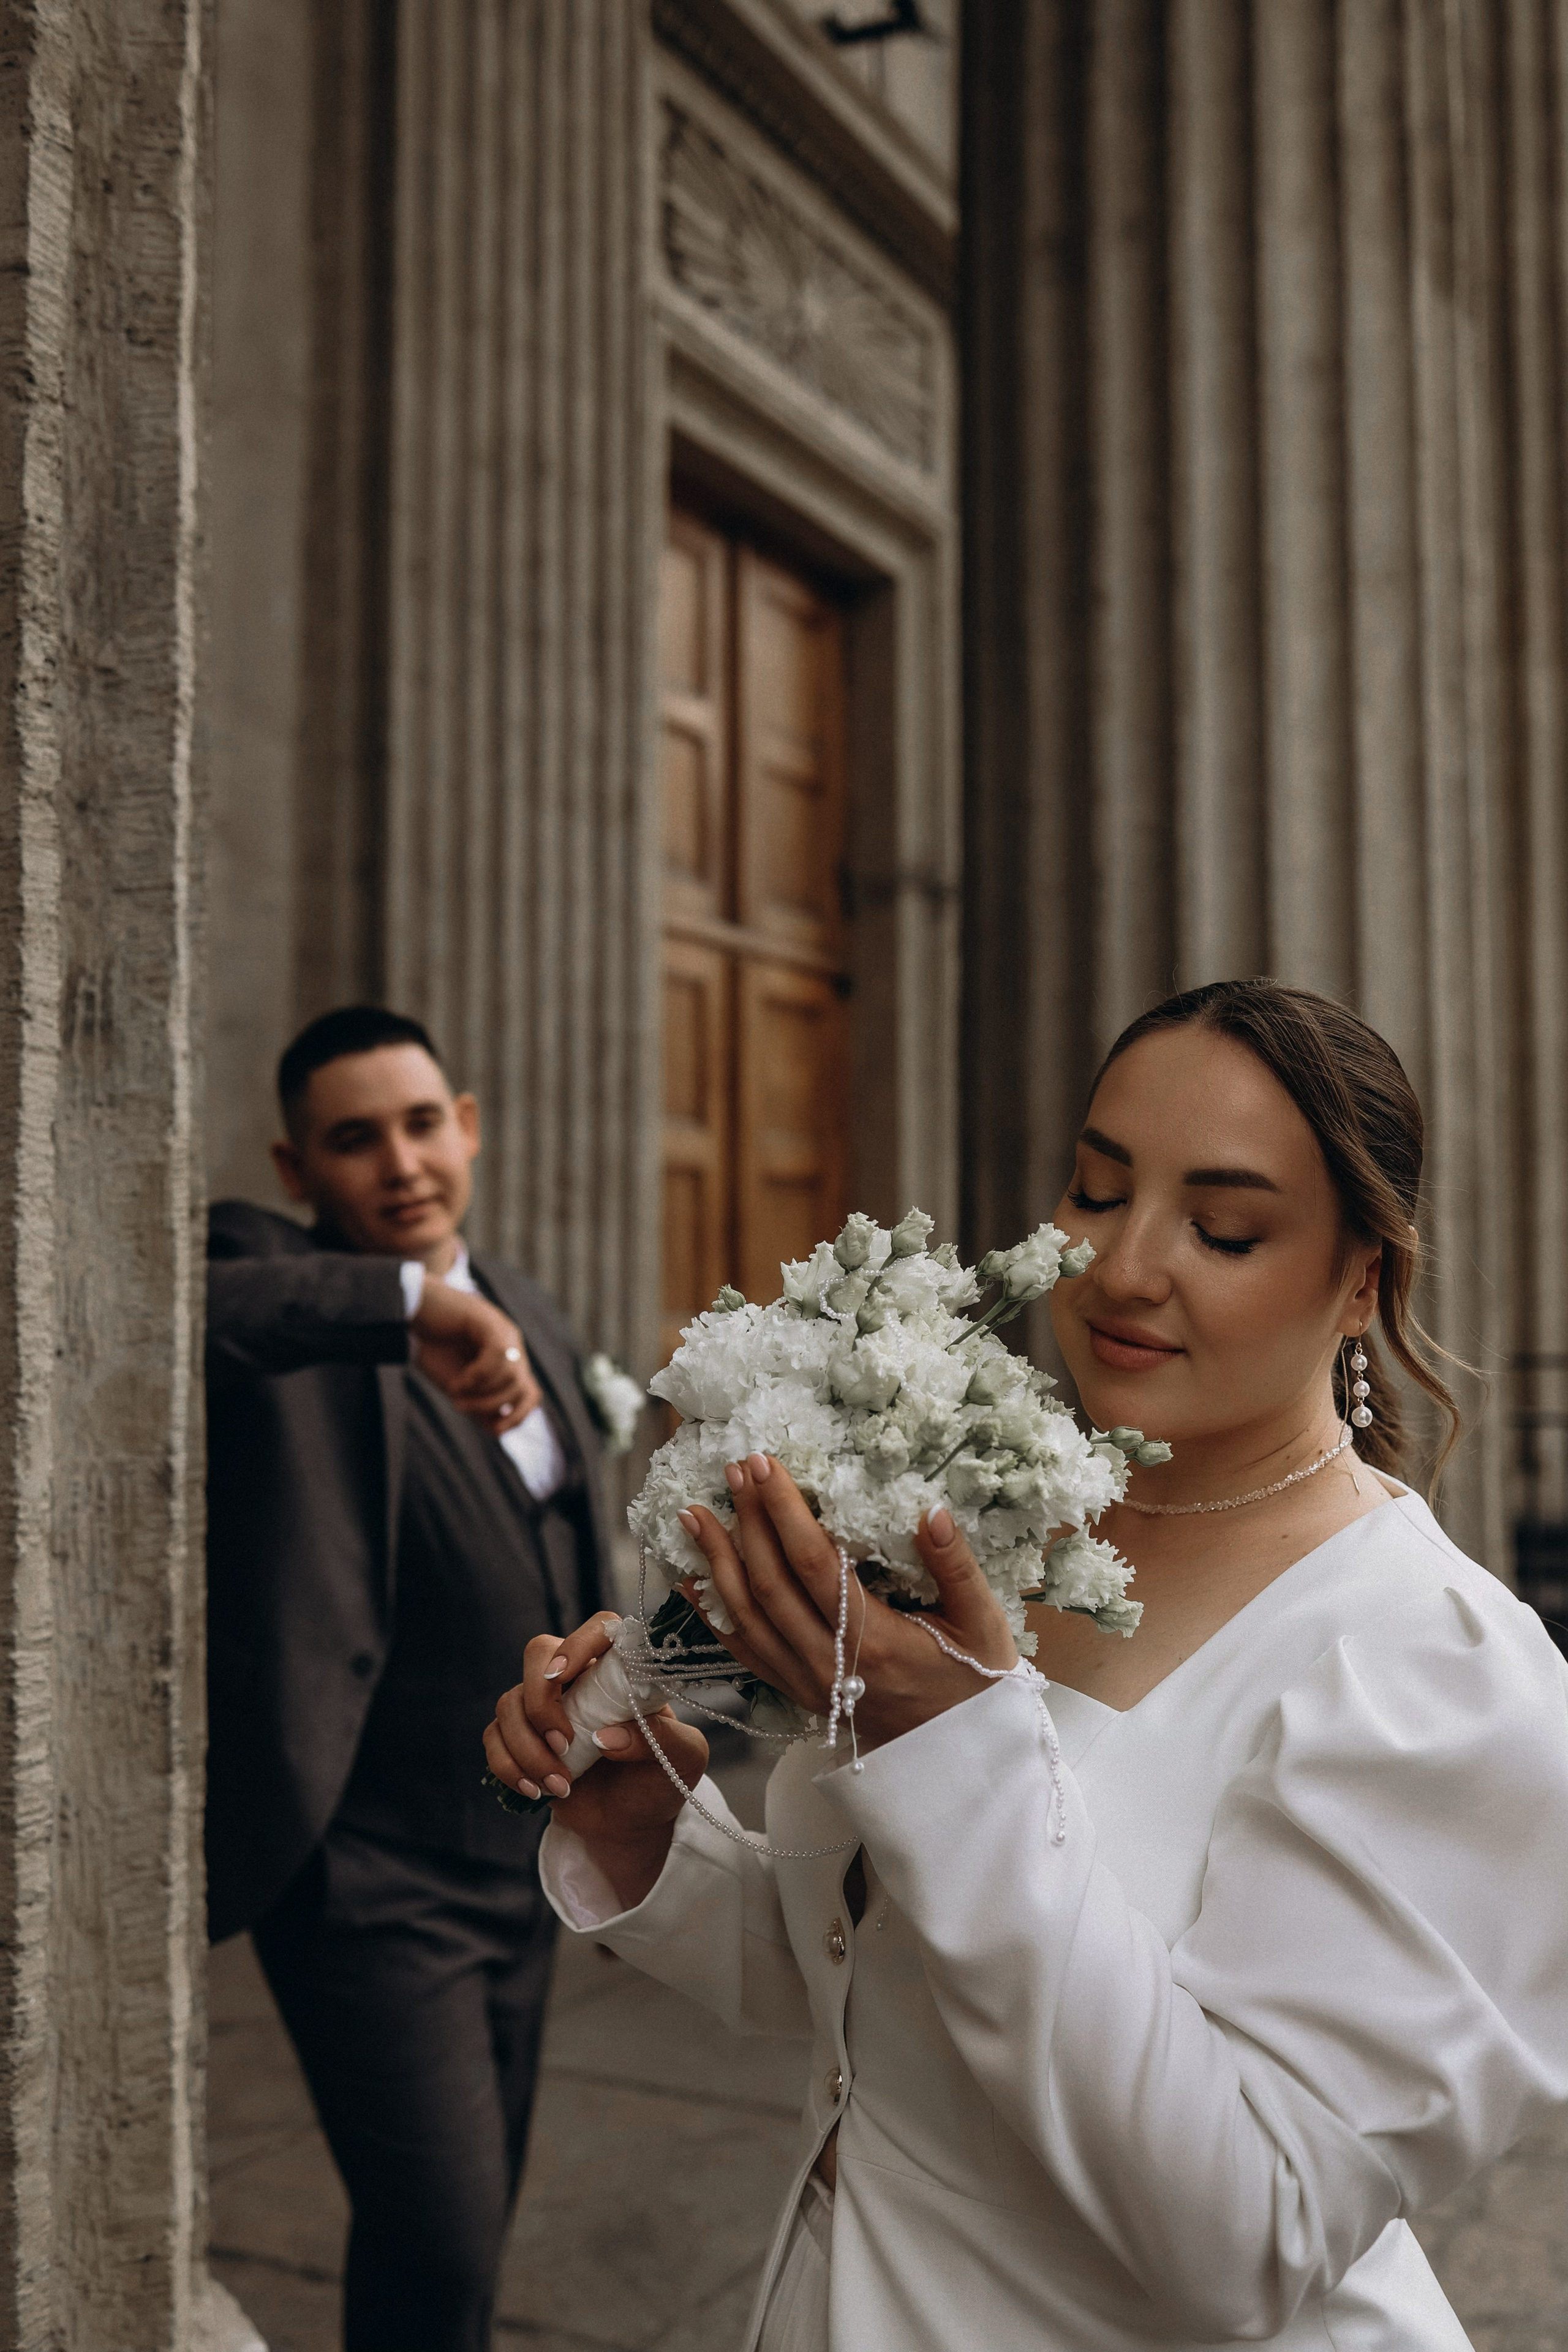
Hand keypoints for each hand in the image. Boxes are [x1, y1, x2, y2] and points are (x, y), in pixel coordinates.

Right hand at [411, 1278, 540, 1429]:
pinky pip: (496, 1355)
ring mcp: (502, 1331)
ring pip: (511, 1376)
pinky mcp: (488, 1319)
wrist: (410, 1312)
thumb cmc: (432, 1347)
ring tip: (453, 1392)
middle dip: (490, 1407)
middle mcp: (511, 1345)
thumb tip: (498, 1429)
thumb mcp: (457, 1385)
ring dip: (480, 1394)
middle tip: (458, 1406)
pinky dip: (477, 1376)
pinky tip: (457, 1381)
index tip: (494, 1430)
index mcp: (507, 1361)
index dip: (518, 1417)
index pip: (531, 1394)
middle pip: (520, 1389)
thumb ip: (478, 1403)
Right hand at [484, 1616, 708, 1909]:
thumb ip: (660, 1740)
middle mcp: (579, 1679)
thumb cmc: (660, 1779)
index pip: (597, 1629)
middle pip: (538, 1653)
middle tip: (563, 1744)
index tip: (564, 1675)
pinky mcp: (520, 1738)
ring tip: (560, 1785)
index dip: (577, 1643)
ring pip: (510, 1702)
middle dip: (540, 1701)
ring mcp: (545, 1707)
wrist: (631, 1823)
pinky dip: (508, 1766)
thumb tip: (608, 1737)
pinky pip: (494, 1737)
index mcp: (619, 1671)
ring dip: (528, 1748)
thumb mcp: (682, 1759)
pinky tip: (534, 1790)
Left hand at [678, 1456, 1017, 1751]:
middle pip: (770, 1584)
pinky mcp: (797, 1694)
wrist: (958, 1759)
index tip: (765, 1465)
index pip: (814, 1563)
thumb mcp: (984, 1625)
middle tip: (733, 1469)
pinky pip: (744, 1651)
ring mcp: (807, 1683)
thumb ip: (957, 1567)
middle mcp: (829, 1664)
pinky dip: (713, 1613)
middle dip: (746, 1522)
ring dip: (716, 1561)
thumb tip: (930, 1512)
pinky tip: (690, 1580)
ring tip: (693, 1514)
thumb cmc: (974, 1684)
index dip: (784, 1511)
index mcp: (875, 1641)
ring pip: (747, 1617)